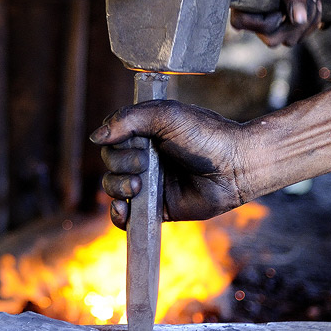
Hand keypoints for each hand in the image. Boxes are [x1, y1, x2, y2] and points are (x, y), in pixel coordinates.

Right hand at [89, 100, 252, 225]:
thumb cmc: (205, 135)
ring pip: (113, 187)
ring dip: (117, 188)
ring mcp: (150, 184)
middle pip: (110, 163)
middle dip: (120, 165)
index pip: (111, 139)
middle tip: (145, 164)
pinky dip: (118, 215)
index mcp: (145, 133)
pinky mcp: (157, 208)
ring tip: (137, 187)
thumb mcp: (166, 115)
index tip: (130, 142)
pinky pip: (127, 216)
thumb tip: (95, 137)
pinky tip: (122, 210)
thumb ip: (128, 119)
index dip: (113, 143)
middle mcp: (144, 157)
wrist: (235, 166)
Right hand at [231, 0, 321, 46]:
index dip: (263, 23)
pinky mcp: (283, 22)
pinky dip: (312, 23)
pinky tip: (315, 1)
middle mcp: (254, 11)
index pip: (240, 22)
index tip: (280, 8)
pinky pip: (297, 36)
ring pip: (286, 40)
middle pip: (269, 39)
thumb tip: (298, 19)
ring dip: (307, 22)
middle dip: (294, 24)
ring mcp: (269, 18)